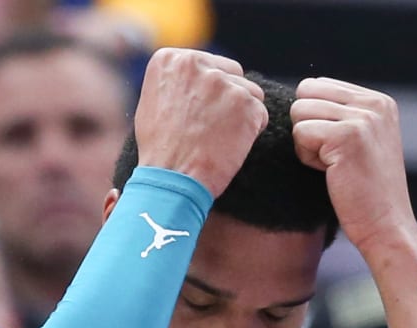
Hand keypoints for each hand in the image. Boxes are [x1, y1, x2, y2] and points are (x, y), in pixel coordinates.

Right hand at [133, 48, 266, 197]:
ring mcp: (223, 82)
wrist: (171, 178)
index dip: (211, 93)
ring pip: (251, 93)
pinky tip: (231, 146)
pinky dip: (252, 131)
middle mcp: (197, 63)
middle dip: (230, 99)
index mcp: (172, 59)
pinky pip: (261, 113)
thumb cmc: (160, 149)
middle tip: (213, 128)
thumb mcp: (155, 101)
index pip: (211, 65)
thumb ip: (179, 81)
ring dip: (243, 115)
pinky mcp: (245, 103)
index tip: (199, 115)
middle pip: (233, 74)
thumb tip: (201, 75)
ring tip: (220, 139)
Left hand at [291, 77, 416, 256]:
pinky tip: (331, 173)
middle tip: (333, 158)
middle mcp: (374, 103)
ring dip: (307, 144)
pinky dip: (307, 157)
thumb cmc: (366, 193)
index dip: (316, 119)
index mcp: (379, 101)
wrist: (386, 227)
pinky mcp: (347, 136)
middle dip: (308, 127)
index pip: (318, 85)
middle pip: (305, 92)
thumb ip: (341, 113)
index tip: (340, 149)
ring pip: (300, 111)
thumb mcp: (363, 141)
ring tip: (334, 166)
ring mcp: (363, 117)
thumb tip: (300, 93)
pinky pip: (300, 133)